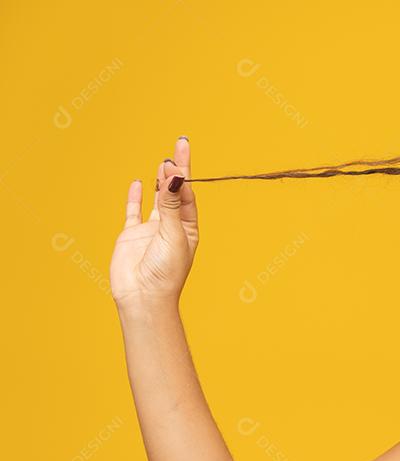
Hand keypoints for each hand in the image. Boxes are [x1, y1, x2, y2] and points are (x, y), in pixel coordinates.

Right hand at [111, 136, 199, 306]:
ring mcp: (151, 230)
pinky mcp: (131, 235)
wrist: (143, 297)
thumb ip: (170, 205)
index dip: (183, 175)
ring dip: (160, 180)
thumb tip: (173, 176)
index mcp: (188, 228)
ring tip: (163, 161)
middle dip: (177, 170)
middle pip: (175, 192)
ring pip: (157, 199)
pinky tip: (140, 182)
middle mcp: (171, 227)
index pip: (187, 195)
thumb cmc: (165, 272)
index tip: (179, 156)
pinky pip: (134, 212)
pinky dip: (136, 197)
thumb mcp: (172, 234)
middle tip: (180, 143)